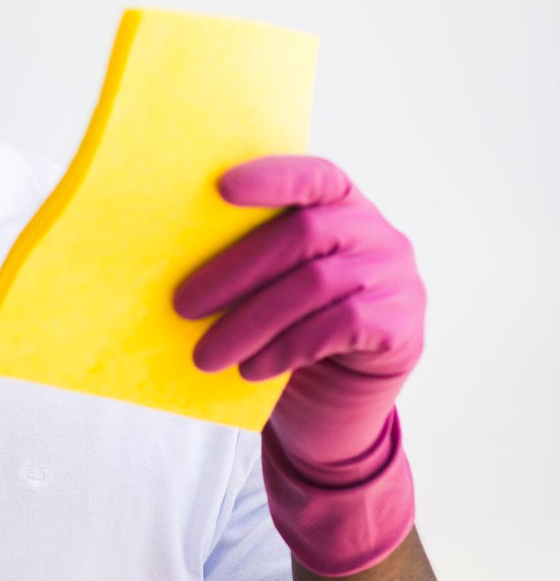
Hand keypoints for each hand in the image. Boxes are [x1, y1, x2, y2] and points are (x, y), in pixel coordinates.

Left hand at [171, 154, 425, 470]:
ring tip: (205, 354)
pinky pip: (338, 326)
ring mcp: (396, 278)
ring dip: (249, 322)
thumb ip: (254, 259)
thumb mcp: (274, 287)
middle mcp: (376, 234)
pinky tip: (251, 368)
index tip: (222, 187)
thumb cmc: (290, 331)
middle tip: (183, 306)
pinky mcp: (401, 326)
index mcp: (342, 208)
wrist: (339, 404)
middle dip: (235, 271)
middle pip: (303, 233)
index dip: (273, 178)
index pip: (316, 176)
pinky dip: (285, 347)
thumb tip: (180, 258)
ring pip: (313, 285)